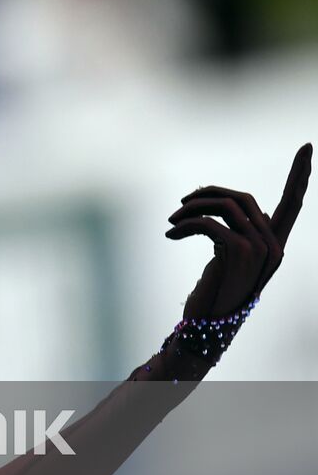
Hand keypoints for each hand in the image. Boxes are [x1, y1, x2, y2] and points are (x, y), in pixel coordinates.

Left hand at [167, 142, 310, 319]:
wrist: (206, 326)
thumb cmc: (214, 291)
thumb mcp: (229, 257)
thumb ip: (238, 231)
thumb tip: (233, 202)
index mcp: (276, 245)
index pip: (292, 204)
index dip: (299, 175)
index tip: (308, 148)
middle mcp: (274, 246)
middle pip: (243, 198)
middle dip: (209, 193)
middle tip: (182, 202)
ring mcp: (260, 249)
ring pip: (224, 206)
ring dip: (192, 208)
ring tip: (172, 219)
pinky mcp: (238, 252)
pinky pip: (208, 223)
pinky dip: (184, 225)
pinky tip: (170, 234)